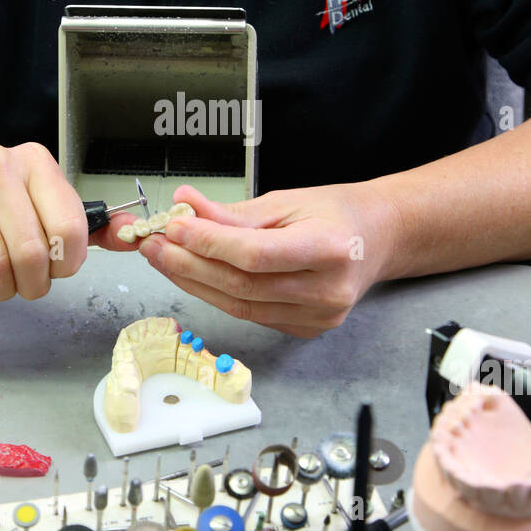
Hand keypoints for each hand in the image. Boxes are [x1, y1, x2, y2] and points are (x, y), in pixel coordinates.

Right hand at [0, 141, 88, 301]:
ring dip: (0, 290)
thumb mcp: (40, 208)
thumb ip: (87, 226)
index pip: (70, 228)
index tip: (56, 268)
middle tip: (25, 285)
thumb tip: (132, 234)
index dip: (66, 264)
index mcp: (35, 162)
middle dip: (32, 284)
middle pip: (32, 252)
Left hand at [130, 183, 401, 337]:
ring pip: (240, 306)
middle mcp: (329, 290)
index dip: (208, 243)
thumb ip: (234, 212)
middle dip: (189, 264)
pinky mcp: (307, 329)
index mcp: (331, 248)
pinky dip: (218, 295)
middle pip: (242, 285)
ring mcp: (320, 316)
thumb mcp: (286, 201)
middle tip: (154, 244)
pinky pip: (251, 315)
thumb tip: (184, 205)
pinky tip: (195, 276)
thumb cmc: (335, 214)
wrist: (376, 239)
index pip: (255, 254)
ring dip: (194, 283)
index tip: (173, 226)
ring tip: (164, 258)